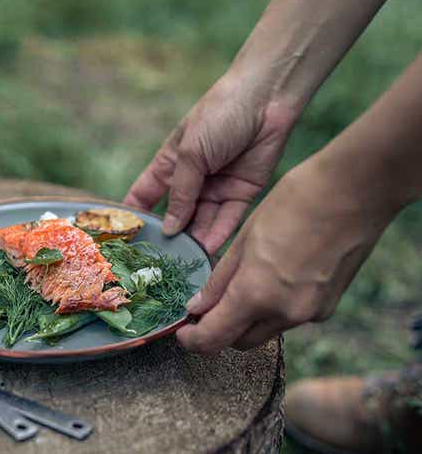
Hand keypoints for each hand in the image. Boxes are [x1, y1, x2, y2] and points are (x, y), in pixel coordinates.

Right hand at [124, 75, 296, 253]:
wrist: (266, 98)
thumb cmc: (218, 115)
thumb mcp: (190, 154)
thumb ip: (180, 193)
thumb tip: (168, 229)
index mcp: (170, 164)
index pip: (145, 194)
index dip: (134, 215)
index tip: (123, 239)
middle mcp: (192, 180)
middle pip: (176, 215)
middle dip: (168, 237)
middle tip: (157, 263)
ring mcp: (217, 188)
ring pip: (202, 222)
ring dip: (194, 241)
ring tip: (183, 263)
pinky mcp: (242, 193)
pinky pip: (227, 220)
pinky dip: (218, 235)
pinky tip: (206, 251)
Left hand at [175, 162, 391, 353]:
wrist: (353, 192)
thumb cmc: (293, 204)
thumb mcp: (243, 240)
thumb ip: (219, 281)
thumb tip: (196, 308)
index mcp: (256, 293)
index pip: (214, 339)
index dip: (193, 340)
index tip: (183, 331)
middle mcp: (284, 313)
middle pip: (239, 342)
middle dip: (219, 330)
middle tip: (206, 307)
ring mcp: (310, 313)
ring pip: (265, 331)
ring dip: (247, 319)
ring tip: (242, 284)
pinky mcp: (327, 307)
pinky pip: (289, 318)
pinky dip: (274, 308)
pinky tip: (275, 277)